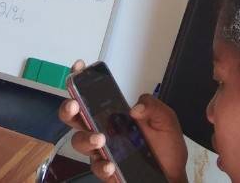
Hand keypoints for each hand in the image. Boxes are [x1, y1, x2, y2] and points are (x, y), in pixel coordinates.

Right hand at [57, 62, 187, 182]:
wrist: (171, 177)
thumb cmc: (166, 149)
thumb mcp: (166, 120)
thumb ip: (153, 106)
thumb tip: (136, 107)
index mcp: (115, 114)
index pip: (93, 94)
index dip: (82, 79)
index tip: (79, 68)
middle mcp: (104, 130)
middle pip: (75, 116)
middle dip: (69, 109)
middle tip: (75, 106)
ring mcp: (103, 150)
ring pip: (79, 141)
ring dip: (86, 138)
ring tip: (100, 139)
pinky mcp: (106, 170)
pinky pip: (96, 167)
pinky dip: (102, 165)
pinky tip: (111, 164)